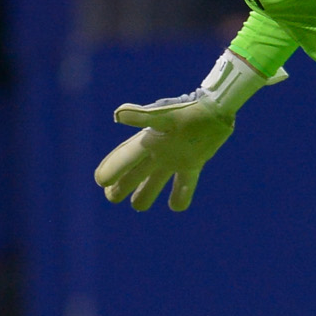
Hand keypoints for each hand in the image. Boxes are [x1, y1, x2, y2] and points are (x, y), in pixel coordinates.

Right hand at [94, 90, 234, 211]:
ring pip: (154, 182)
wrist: (214, 110)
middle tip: (112, 197)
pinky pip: (184, 183)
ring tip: (139, 206)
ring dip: (145, 194)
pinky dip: (180, 196)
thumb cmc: (187, 112)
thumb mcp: (163, 116)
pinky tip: (176, 206)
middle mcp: (157, 152)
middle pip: (134, 174)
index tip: (101, 181)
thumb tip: (117, 115)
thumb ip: (141, 117)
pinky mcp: (192, 163)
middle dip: (121, 186)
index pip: (124, 158)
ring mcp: (174, 159)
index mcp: (147, 141)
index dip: (111, 168)